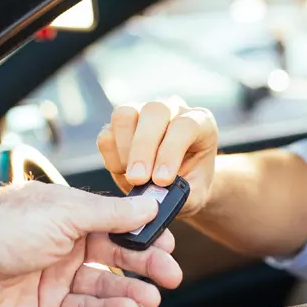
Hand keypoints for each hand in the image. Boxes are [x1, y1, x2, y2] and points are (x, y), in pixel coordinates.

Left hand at [0, 180, 181, 306]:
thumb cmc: (6, 227)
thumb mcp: (67, 212)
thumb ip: (112, 213)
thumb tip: (149, 203)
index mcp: (68, 213)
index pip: (116, 223)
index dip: (143, 233)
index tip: (169, 242)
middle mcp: (62, 243)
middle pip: (114, 256)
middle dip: (145, 265)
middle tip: (171, 275)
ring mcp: (53, 275)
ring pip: (101, 286)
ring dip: (129, 291)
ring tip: (152, 298)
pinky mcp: (43, 305)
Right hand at [96, 97, 217, 217]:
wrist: (178, 184)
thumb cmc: (191, 185)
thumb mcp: (195, 194)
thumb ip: (181, 195)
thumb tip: (154, 196)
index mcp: (200, 122)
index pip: (185, 126)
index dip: (170, 152)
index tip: (162, 180)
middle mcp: (171, 110)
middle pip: (153, 111)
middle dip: (143, 148)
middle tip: (138, 180)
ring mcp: (142, 112)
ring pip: (124, 115)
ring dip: (124, 150)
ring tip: (132, 178)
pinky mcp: (119, 126)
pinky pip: (106, 134)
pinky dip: (111, 157)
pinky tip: (123, 173)